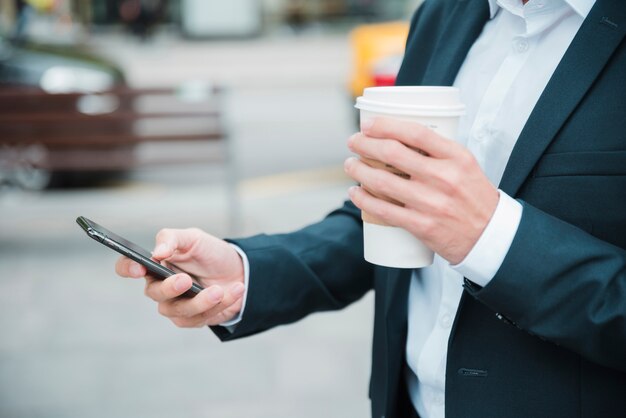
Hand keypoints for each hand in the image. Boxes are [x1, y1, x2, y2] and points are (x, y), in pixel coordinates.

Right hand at [115, 228, 245, 327]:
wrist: (239, 270)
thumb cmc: (211, 253)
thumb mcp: (194, 238)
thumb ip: (173, 239)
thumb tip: (158, 252)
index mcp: (155, 265)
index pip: (128, 267)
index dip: (128, 268)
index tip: (139, 269)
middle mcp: (160, 287)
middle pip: (154, 293)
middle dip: (170, 288)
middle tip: (186, 279)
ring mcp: (176, 306)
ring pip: (179, 311)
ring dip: (201, 301)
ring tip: (219, 290)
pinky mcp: (193, 319)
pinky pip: (200, 318)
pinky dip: (220, 304)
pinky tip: (234, 291)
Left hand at [344, 117, 498, 264]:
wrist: (490, 236)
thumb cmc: (473, 198)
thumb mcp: (465, 166)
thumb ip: (439, 152)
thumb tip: (401, 137)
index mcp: (457, 157)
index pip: (416, 133)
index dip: (386, 125)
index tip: (368, 124)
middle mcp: (444, 177)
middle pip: (393, 153)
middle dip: (365, 144)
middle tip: (353, 142)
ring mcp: (431, 203)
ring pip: (383, 182)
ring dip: (359, 170)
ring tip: (350, 165)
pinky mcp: (421, 226)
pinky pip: (384, 210)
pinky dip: (364, 199)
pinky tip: (354, 193)